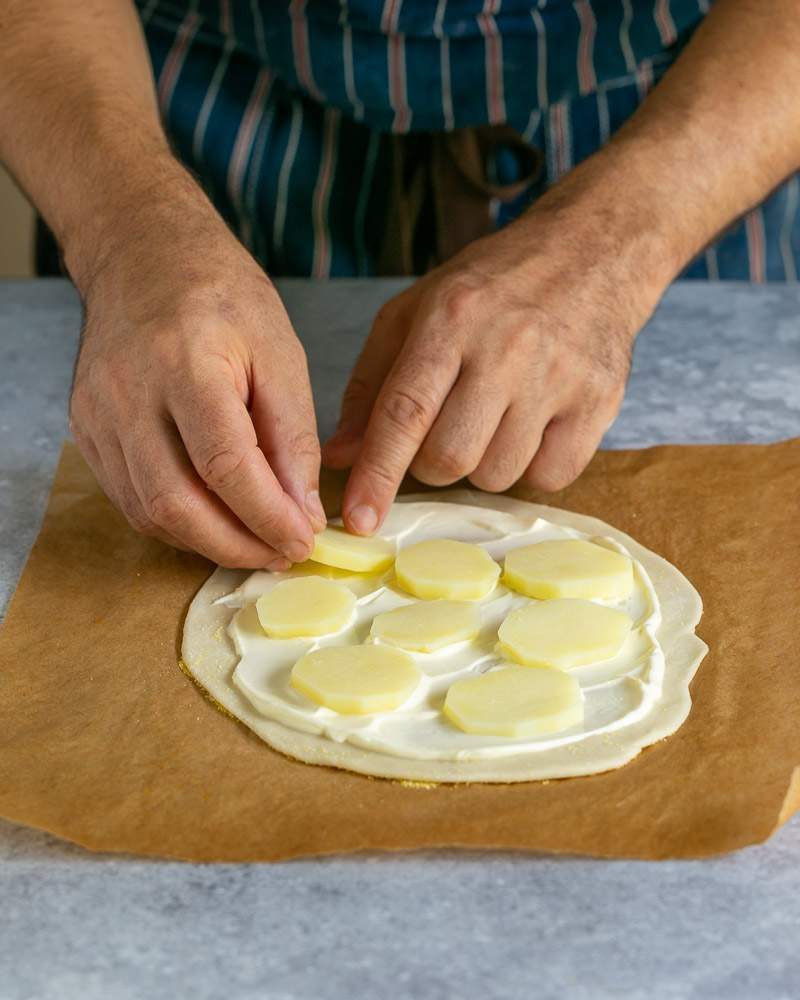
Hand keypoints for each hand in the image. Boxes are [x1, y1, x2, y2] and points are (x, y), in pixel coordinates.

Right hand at [69, 192, 324, 568]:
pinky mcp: (87, 431)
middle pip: (177, 502)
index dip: (267, 516)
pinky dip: (178, 524)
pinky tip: (215, 521)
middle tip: (282, 553)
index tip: (304, 539)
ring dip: (208, 543)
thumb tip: (302, 511)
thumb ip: (292, 435)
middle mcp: (128, 394)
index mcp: (184, 364)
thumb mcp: (280, 352)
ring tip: (256, 542)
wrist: (143, 258)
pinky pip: (131, 500)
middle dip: (237, 545)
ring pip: (150, 512)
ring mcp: (98, 416)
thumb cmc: (221, 297)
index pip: (224, 464)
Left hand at [323, 176, 673, 534]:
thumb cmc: (491, 288)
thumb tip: (341, 455)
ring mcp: (558, 377)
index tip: (358, 519)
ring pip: (497, 475)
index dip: (377, 473)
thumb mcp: (416, 312)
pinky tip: (530, 429)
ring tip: (491, 421)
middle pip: (450, 457)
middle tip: (442, 432)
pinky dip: (531, 469)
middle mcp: (506, 348)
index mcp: (450, 319)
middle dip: (431, 465)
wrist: (590, 254)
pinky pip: (550, 477)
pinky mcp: (598, 402)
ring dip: (481, 466)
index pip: (405, 412)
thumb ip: (371, 384)